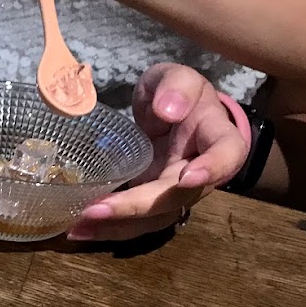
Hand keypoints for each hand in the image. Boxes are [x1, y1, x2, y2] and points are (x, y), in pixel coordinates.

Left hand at [67, 64, 248, 241]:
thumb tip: (168, 109)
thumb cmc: (176, 93)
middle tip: (95, 209)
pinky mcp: (151, 202)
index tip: (188, 179)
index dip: (212, 169)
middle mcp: (200, 173)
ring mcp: (175, 193)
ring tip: (78, 227)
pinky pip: (135, 221)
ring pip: (154, 219)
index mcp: (215, 137)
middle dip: (135, 207)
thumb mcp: (177, 77)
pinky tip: (78, 229)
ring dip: (117, 226)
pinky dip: (107, 228)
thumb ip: (176, 87)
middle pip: (176, 198)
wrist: (169, 110)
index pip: (227, 155)